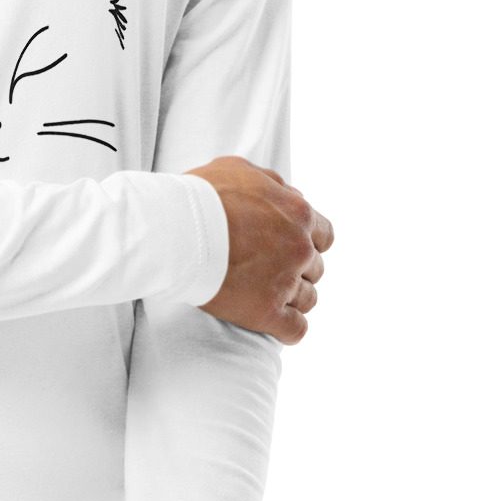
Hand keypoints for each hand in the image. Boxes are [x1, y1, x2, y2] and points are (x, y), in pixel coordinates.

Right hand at [185, 157, 331, 342]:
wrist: (176, 229)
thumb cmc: (201, 196)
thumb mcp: (240, 170)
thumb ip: (270, 184)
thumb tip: (285, 192)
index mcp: (298, 214)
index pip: (324, 236)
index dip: (307, 242)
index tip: (289, 246)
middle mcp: (299, 248)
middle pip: (315, 268)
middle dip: (297, 269)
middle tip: (270, 271)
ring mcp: (285, 282)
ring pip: (308, 299)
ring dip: (292, 298)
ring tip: (268, 297)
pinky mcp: (266, 312)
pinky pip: (295, 330)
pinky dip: (288, 328)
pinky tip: (273, 324)